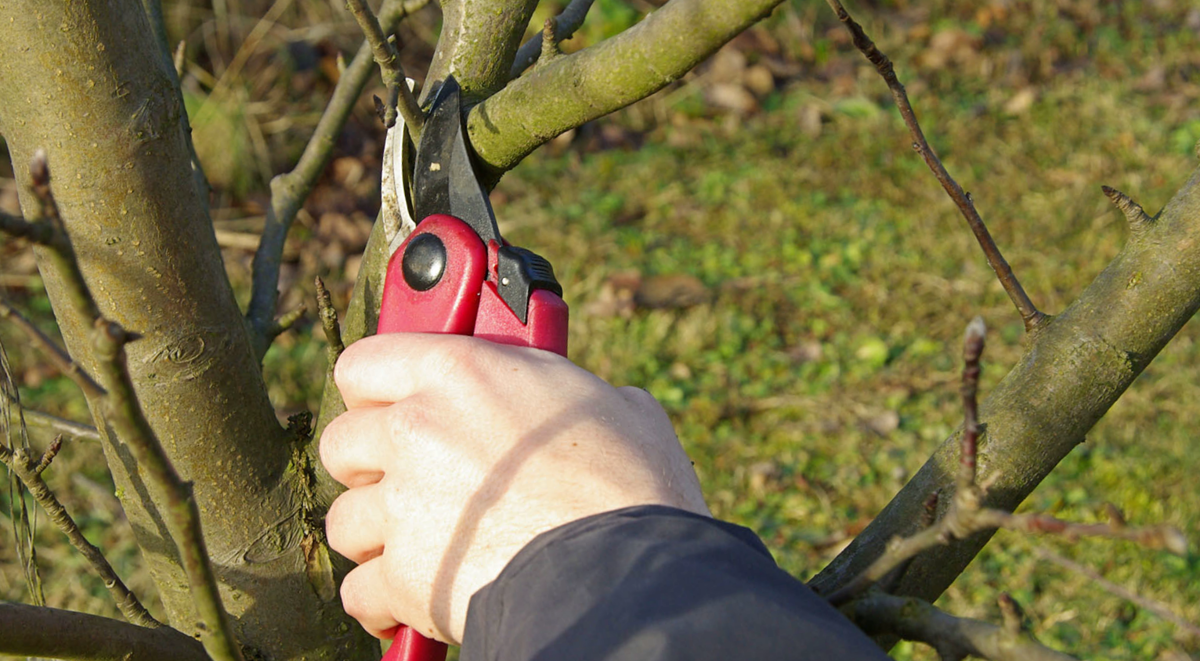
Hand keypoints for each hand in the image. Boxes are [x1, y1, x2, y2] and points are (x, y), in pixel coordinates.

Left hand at [321, 333, 708, 643]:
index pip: (363, 364)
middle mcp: (417, 429)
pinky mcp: (404, 575)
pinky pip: (359, 590)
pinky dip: (383, 600)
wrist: (627, 568)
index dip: (373, 392)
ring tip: (420, 544)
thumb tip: (576, 405)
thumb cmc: (632, 483)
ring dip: (377, 536)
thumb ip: (559, 392)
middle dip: (368, 468)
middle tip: (407, 481)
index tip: (386, 407)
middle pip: (340, 444)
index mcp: (460, 371)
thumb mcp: (609, 403)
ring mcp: (403, 504)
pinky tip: (414, 598)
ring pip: (344, 521)